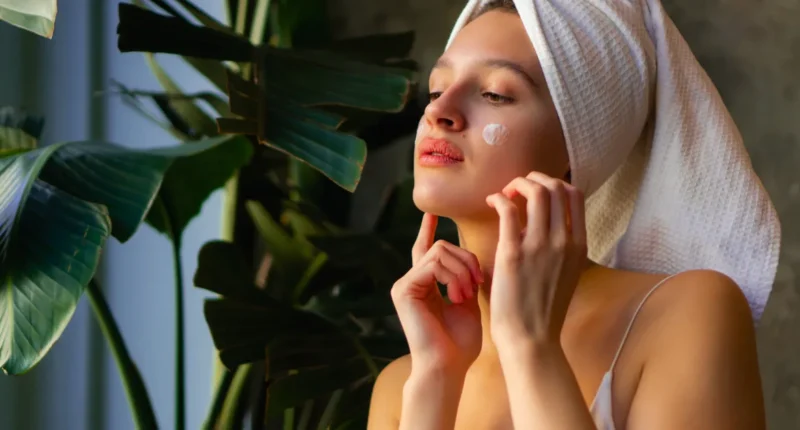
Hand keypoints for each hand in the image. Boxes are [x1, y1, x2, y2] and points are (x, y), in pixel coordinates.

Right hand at [391, 213, 482, 374]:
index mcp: (425, 284)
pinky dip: (452, 276)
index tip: (432, 213)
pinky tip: (458, 296)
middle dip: (466, 260)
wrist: (448, 367)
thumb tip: (474, 257)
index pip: (427, 249)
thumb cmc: (460, 343)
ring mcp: (405, 284)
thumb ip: (467, 278)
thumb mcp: (469, 303)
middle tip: (477, 284)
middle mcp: (411, 281)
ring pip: (439, 251)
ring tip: (467, 295)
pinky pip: (433, 263)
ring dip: (462, 270)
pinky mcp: (403, 289)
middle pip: (442, 246)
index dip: (428, 229)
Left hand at [485, 171, 586, 347]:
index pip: (575, 194)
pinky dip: (499, 197)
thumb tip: (539, 222)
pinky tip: (491, 202)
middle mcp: (564, 241)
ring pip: (536, 191)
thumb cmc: (541, 309)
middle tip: (517, 188)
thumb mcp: (564, 272)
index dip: (554, 183)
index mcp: (578, 245)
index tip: (536, 190)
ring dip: (517, 184)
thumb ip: (558, 246)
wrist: (531, 339)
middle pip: (556, 186)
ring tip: (505, 194)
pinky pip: (508, 209)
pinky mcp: (514, 253)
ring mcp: (540, 246)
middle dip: (534, 178)